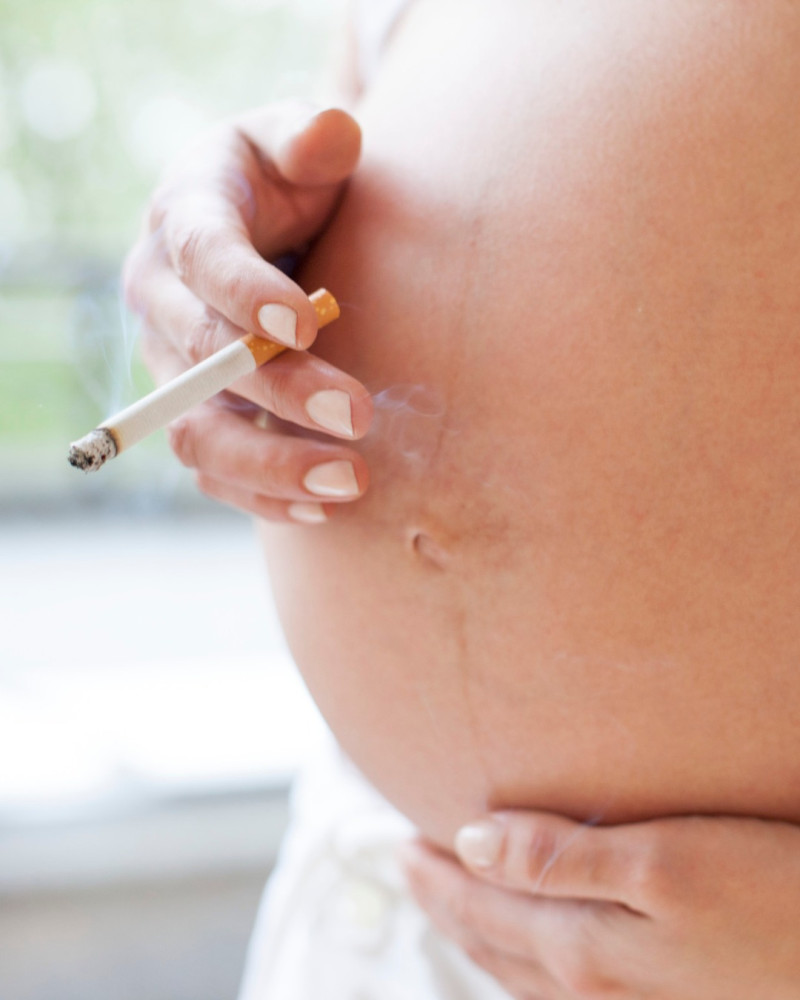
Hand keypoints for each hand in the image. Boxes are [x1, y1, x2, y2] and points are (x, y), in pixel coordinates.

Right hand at [123, 101, 371, 522]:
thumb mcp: (296, 140)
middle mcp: (165, 300)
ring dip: (269, 464)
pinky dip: (263, 495)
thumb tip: (333, 137)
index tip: (307, 326)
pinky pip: (215, 470)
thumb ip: (313, 136)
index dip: (245, 293)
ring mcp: (175, 368)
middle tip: (358, 418)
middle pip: (202, 359)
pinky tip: (325, 509)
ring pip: (197, 432)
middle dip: (279, 391)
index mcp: (186, 219)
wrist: (265, 232)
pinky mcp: (198, 414)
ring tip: (349, 483)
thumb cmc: (287, 181)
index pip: (201, 257)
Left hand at [403, 810, 799, 998]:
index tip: (402, 842)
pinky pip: (562, 995)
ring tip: (451, 907)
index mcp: (583, 948)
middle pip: (492, 944)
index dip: (437, 875)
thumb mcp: (663, 863)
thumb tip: (470, 843)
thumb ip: (559, 858)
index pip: (482, 906)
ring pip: (522, 976)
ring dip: (477, 938)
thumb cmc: (773, 897)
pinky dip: (525, 970)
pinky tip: (531, 962)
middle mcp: (593, 991)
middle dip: (444, 905)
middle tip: (409, 867)